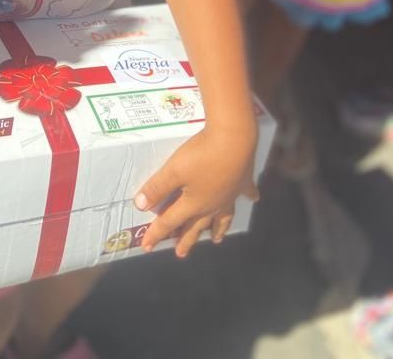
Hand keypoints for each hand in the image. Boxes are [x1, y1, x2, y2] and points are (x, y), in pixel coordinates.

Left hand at [134, 125, 257, 257]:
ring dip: (218, 229)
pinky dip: (249, 196)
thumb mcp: (173, 171)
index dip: (156, 233)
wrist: (234, 138)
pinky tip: (253, 198)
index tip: (146, 247)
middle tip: (180, 253)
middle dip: (186, 239)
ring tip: (216, 240)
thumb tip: (140, 205)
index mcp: (194, 204)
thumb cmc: (201, 155)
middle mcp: (213, 205)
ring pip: (222, 217)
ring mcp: (230, 194)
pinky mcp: (244, 180)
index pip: (170, 221)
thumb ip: (157, 188)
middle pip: (197, 226)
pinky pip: (246, 192)